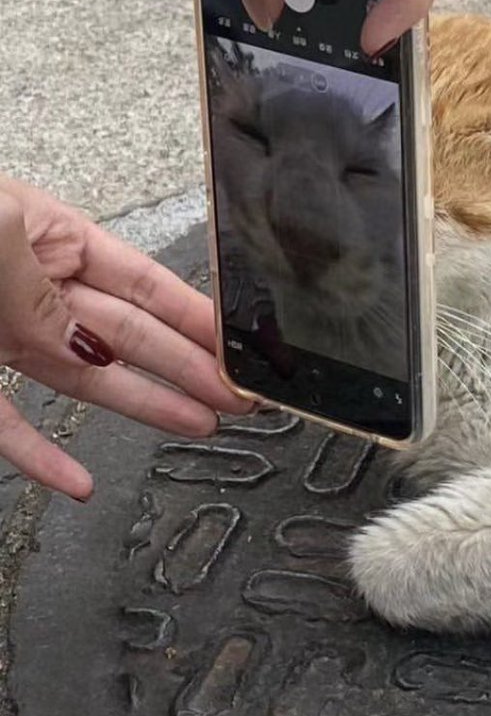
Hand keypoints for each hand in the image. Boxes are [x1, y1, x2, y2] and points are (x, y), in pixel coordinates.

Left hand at [0, 176, 251, 500]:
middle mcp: (29, 286)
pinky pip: (6, 424)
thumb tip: (85, 345)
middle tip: (238, 397)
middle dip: (187, 366)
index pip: (145, 283)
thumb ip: (38, 291)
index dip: (199, 315)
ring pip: (83, 380)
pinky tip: (77, 480)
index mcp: (48, 235)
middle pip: (127, 335)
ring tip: (196, 427)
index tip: (242, 346)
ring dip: (142, 407)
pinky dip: (42, 456)